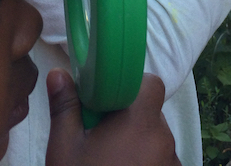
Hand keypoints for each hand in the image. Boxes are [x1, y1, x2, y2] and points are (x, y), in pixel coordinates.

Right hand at [46, 69, 180, 165]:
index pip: (152, 85)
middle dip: (128, 117)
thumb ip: (65, 106)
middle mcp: (163, 140)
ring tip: (108, 160)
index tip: (109, 98)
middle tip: (99, 132)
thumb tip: (59, 73)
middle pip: (151, 113)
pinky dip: (145, 163)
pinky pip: (161, 162)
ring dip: (137, 142)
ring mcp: (171, 164)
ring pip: (156, 139)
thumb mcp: (64, 147)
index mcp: (139, 123)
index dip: (133, 85)